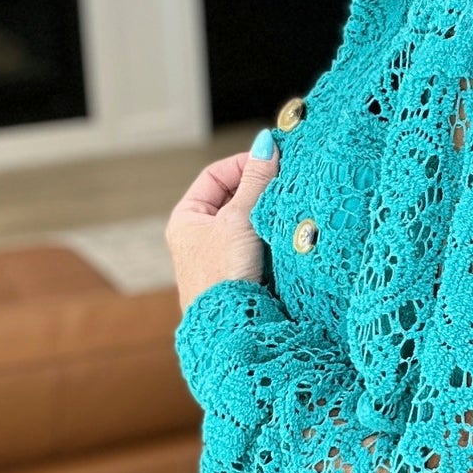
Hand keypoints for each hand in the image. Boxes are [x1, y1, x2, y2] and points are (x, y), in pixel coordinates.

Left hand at [166, 129, 279, 313]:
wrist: (230, 329)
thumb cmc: (222, 275)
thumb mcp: (238, 219)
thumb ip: (255, 181)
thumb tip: (265, 143)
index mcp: (186, 219)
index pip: (215, 176)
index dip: (243, 165)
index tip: (271, 163)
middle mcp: (199, 237)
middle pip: (233, 199)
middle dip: (259, 191)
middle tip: (285, 183)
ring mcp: (219, 257)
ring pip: (248, 223)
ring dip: (268, 215)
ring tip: (287, 208)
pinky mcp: (239, 275)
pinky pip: (257, 245)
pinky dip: (272, 237)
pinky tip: (286, 236)